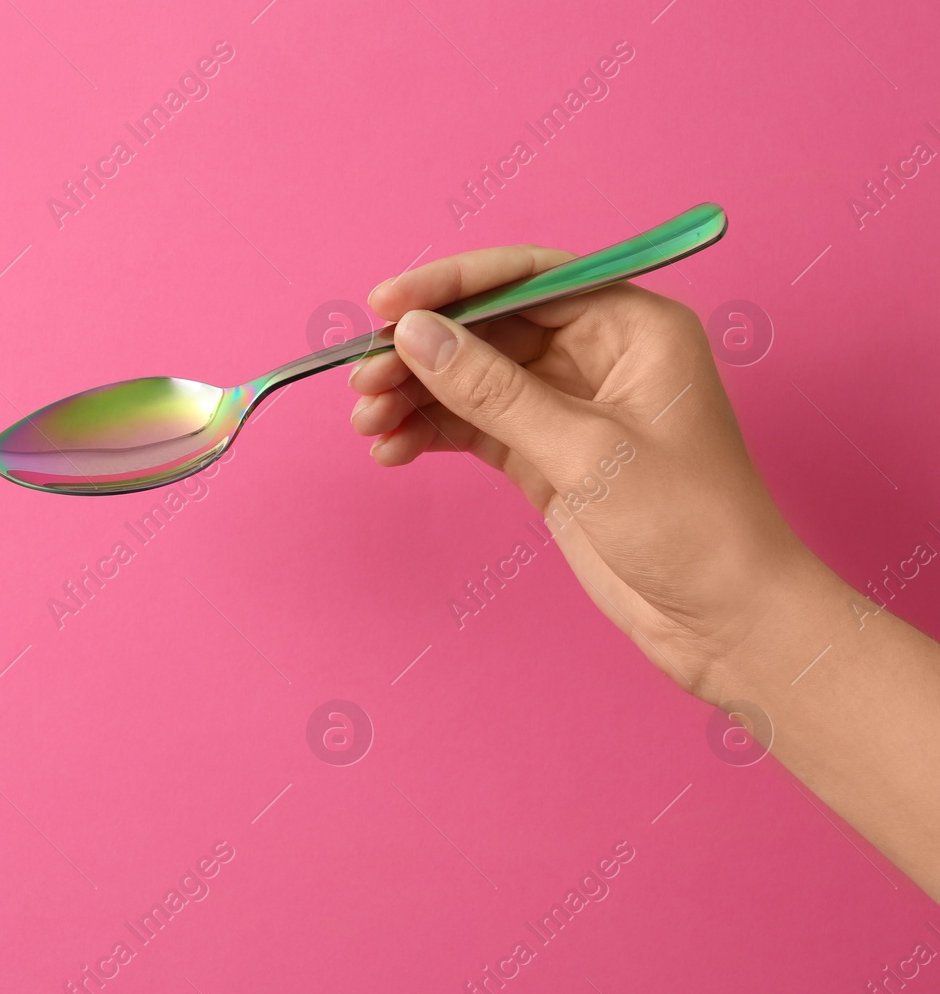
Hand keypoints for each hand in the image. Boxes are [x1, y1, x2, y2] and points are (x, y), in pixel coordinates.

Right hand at [349, 245, 817, 699]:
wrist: (724, 620)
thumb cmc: (690, 526)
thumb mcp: (585, 451)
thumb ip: (493, 391)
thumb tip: (415, 334)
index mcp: (633, 326)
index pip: (527, 278)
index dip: (451, 287)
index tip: (385, 306)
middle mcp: (600, 354)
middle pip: (489, 327)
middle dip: (423, 350)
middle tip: (364, 380)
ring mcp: (569, 407)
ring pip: (473, 379)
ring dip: (416, 395)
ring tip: (368, 424)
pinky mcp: (546, 456)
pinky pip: (474, 426)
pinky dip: (431, 433)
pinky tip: (393, 448)